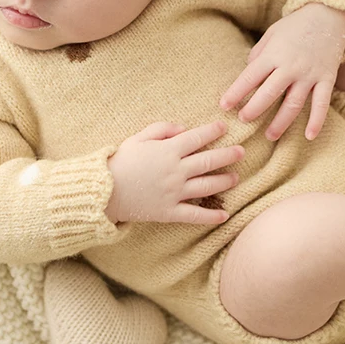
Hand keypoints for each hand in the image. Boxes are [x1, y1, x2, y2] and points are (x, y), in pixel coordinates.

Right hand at [105, 121, 243, 224]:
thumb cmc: (121, 161)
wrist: (103, 191)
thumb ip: (162, 129)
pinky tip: (225, 215)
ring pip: (207, 186)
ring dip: (224, 182)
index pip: (198, 138)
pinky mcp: (169, 212)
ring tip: (235, 178)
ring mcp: (174, 193)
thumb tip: (184, 129)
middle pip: (209, 161)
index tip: (224, 127)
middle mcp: (176, 171)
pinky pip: (194, 215)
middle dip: (228, 155)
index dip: (213, 131)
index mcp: (168, 151)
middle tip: (241, 152)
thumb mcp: (139, 137)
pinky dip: (211, 216)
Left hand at [219, 3, 344, 140]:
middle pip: (269, 94)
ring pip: (293, 104)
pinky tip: (309, 136)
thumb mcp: (271, 34)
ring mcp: (310, 74)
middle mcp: (291, 66)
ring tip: (269, 135)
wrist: (328, 15)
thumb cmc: (295, 26)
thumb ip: (258, 55)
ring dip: (280, 123)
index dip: (235, 93)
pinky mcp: (327, 79)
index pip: (250, 77)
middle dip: (253, 110)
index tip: (224, 106)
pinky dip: (317, 121)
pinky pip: (322, 104)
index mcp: (274, 54)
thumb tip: (248, 74)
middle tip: (243, 120)